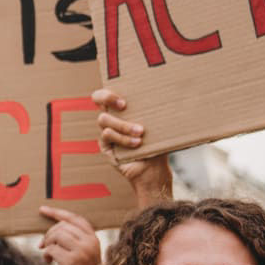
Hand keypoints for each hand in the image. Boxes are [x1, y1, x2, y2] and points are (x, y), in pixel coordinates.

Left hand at [39, 206, 100, 264]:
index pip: (75, 218)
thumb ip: (72, 238)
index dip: (58, 213)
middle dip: (49, 234)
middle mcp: (90, 243)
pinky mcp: (72, 261)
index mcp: (94, 238)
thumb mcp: (81, 253)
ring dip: (47, 244)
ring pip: (57, 235)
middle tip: (43, 245)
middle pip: (63, 226)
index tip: (42, 210)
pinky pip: (52, 249)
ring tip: (47, 254)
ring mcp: (82, 251)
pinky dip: (46, 254)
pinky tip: (48, 262)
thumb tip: (51, 227)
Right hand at [93, 88, 171, 206]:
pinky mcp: (105, 147)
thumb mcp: (156, 127)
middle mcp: (112, 119)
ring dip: (123, 125)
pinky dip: (123, 139)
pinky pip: (107, 135)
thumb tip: (166, 97)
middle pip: (98, 101)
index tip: (122, 97)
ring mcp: (107, 133)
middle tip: (124, 105)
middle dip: (108, 98)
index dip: (107, 93)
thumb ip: (153, 113)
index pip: (105, 96)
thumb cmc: (156, 146)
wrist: (154, 171)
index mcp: (121, 111)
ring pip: (103, 120)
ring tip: (140, 132)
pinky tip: (137, 144)